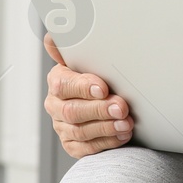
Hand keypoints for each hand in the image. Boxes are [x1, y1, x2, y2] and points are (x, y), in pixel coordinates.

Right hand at [43, 33, 133, 157]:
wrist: (109, 99)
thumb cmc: (100, 75)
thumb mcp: (90, 58)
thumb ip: (75, 46)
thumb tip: (55, 34)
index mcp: (58, 81)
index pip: (63, 84)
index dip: (83, 87)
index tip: (103, 87)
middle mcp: (56, 105)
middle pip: (72, 111)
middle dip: (100, 110)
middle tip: (122, 107)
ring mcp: (63, 126)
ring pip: (80, 131)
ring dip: (106, 127)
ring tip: (127, 123)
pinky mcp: (72, 144)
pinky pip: (85, 148)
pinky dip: (106, 142)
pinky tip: (122, 135)